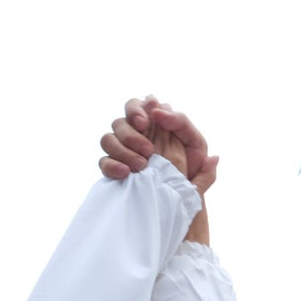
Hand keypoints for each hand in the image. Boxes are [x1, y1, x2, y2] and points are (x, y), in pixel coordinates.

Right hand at [99, 96, 218, 195]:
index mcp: (151, 124)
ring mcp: (122, 151)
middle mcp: (134, 134)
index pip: (134, 105)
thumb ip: (181, 122)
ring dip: (123, 150)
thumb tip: (158, 112)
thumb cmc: (194, 167)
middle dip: (131, 135)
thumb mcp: (196, 143)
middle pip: (119, 123)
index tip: (144, 123)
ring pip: (108, 140)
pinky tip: (126, 173)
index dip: (135, 110)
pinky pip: (104, 162)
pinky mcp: (115, 168)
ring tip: (142, 165)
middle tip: (149, 150)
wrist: (187, 195)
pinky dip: (112, 166)